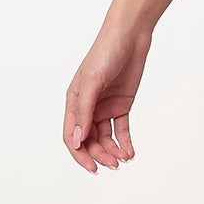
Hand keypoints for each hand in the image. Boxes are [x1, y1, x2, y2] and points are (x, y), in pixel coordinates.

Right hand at [64, 17, 151, 172]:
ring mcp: (105, 106)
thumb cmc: (106, 53)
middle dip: (99, 154)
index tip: (92, 167)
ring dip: (113, 150)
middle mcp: (88, 106)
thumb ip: (84, 110)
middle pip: (89, 140)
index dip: (80, 154)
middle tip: (113, 164)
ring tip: (124, 158)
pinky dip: (124, 142)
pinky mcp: (121, 105)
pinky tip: (130, 152)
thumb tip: (78, 139)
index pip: (72, 135)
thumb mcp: (92, 82)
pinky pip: (120, 129)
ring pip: (105, 137)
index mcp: (74, 101)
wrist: (130, 36)